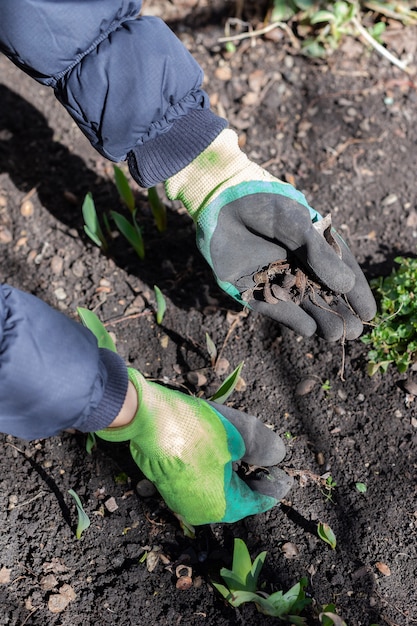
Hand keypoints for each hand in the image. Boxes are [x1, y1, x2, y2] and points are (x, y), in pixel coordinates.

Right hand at [97, 369, 291, 525]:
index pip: (256, 502)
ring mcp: (179, 500)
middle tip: (266, 465)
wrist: (146, 418)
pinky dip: (212, 473)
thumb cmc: (195, 429)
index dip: (273, 488)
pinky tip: (216, 454)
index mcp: (221, 506)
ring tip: (243, 457)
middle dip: (252, 481)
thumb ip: (263, 448)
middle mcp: (199, 511)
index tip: (285, 477)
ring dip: (231, 476)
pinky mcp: (166, 487)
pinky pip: (198, 485)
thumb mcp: (239, 433)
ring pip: (215, 492)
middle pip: (235, 499)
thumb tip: (277, 457)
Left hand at [165, 129, 375, 340]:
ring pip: (301, 304)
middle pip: (322, 293)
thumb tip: (345, 286)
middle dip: (339, 312)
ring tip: (336, 335)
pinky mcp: (250, 288)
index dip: (355, 292)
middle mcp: (295, 263)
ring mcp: (273, 277)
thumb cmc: (263, 206)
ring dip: (319, 319)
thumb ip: (319, 255)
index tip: (369, 312)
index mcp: (312, 244)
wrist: (221, 203)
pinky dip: (291, 318)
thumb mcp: (296, 225)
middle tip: (354, 331)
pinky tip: (309, 329)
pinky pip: (274, 307)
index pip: (340, 271)